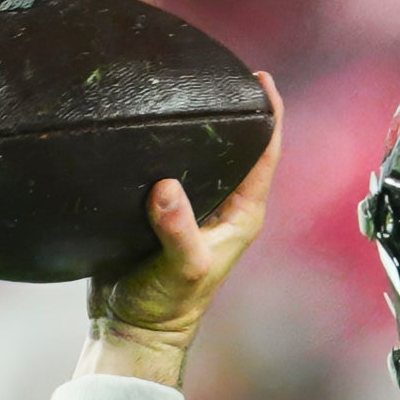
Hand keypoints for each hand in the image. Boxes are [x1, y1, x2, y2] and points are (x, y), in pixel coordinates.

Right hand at [84, 72, 283, 386]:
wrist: (130, 328)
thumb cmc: (167, 308)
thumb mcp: (182, 267)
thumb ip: (178, 227)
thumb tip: (165, 187)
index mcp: (242, 214)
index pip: (266, 154)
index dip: (269, 115)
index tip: (262, 80)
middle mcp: (222, 206)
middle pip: (236, 147)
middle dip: (233, 111)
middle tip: (220, 71)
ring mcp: (191, 206)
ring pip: (201, 156)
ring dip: (196, 127)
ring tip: (183, 89)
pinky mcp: (159, 210)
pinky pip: (165, 168)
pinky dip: (161, 147)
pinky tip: (147, 125)